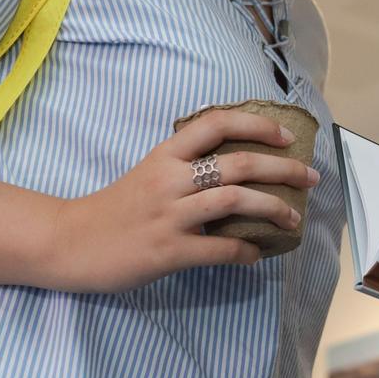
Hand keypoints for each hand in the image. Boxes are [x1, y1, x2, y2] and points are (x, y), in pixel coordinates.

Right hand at [40, 108, 320, 292]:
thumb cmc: (113, 209)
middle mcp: (170, 179)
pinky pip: (219, 248)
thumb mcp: (149, 174)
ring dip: (274, 209)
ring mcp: (169, 215)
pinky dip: (245, 250)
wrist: (68, 242)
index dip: (257, 125)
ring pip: (235, 201)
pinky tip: (257, 254)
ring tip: (293, 217)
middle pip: (239, 163)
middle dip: (284, 169)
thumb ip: (186, 168)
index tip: (286, 136)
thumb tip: (237, 171)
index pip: (217, 123)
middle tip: (310, 177)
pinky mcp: (167, 250)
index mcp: (165, 155)